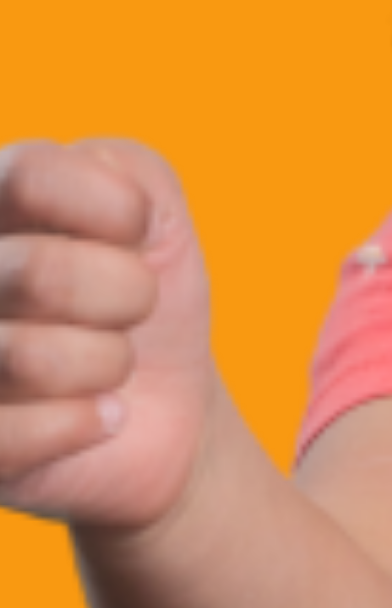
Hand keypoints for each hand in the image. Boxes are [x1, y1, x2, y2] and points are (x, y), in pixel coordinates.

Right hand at [0, 138, 217, 534]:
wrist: (160, 401)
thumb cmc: (141, 286)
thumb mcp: (154, 206)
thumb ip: (123, 170)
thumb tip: (62, 200)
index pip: (26, 174)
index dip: (117, 208)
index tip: (138, 233)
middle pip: (38, 272)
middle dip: (127, 294)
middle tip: (132, 308)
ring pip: (28, 358)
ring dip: (108, 363)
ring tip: (109, 365)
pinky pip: (11, 437)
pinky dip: (85, 423)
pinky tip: (97, 417)